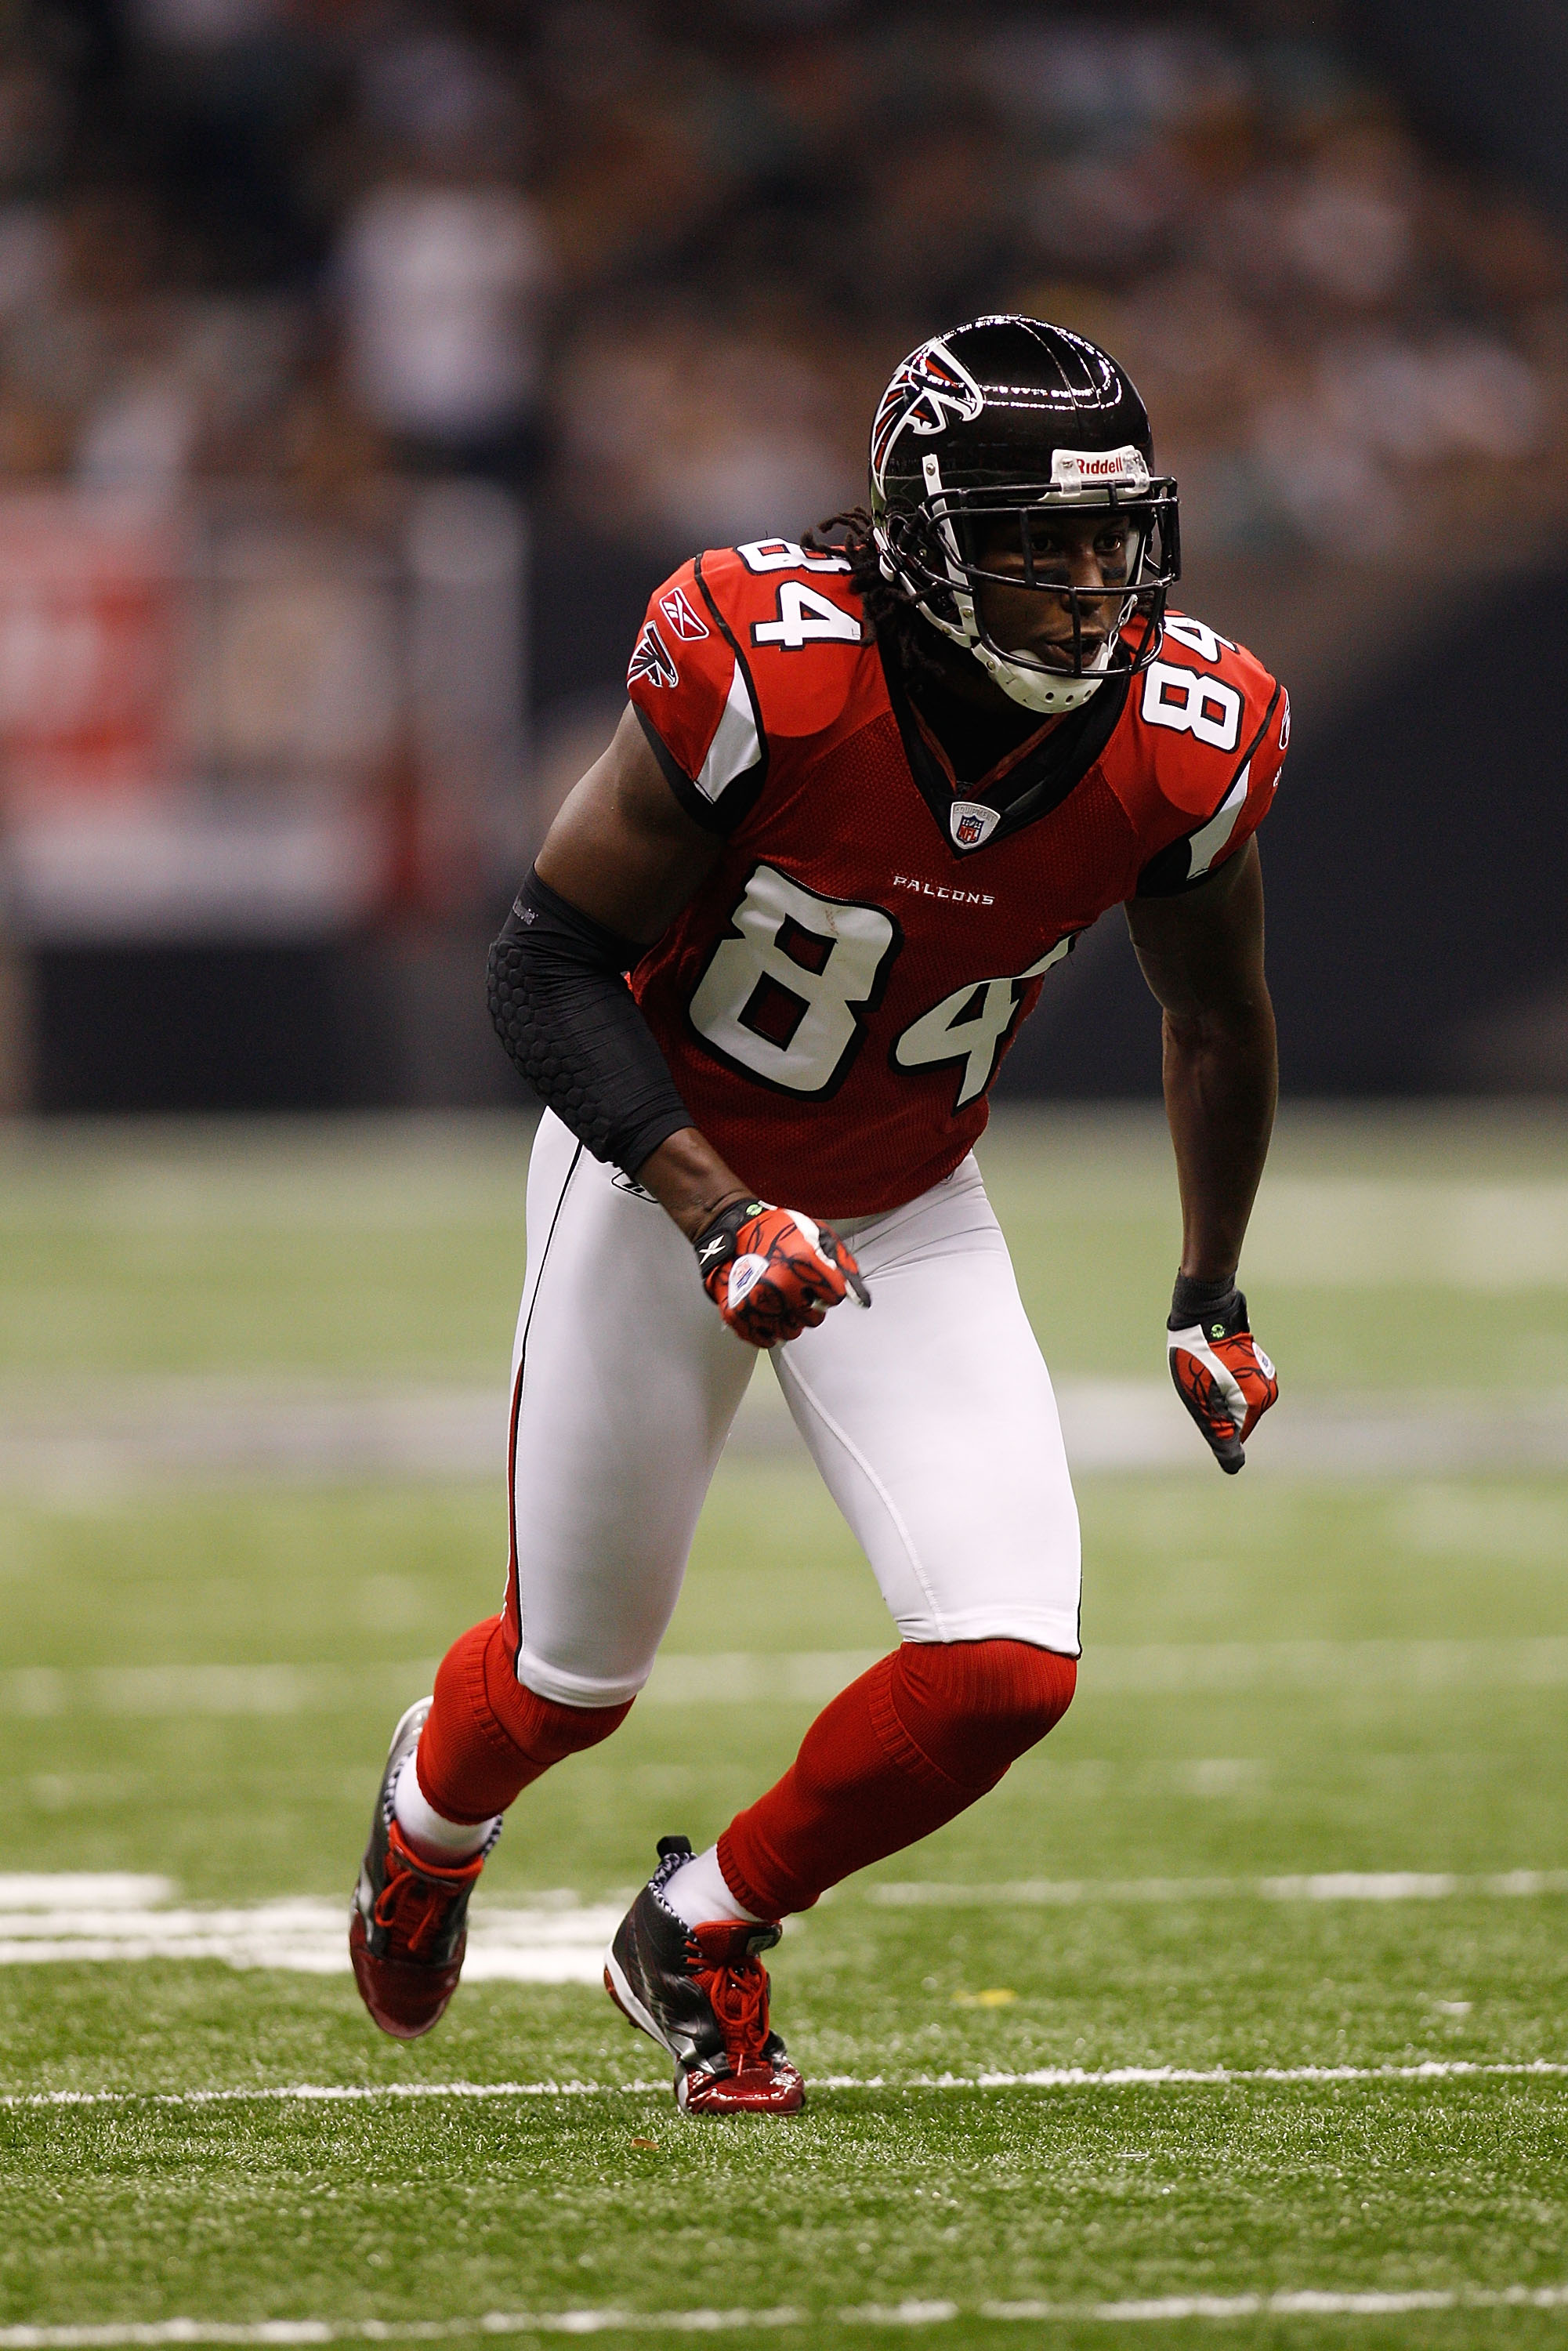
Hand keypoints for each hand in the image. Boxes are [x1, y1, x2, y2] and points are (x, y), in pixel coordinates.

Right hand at [693, 1198, 869, 1346]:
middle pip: (815, 1318)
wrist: (731, 1229)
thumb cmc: (776, 1230)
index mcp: (802, 1262)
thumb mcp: (817, 1234)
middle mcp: (780, 1285)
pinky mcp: (738, 1314)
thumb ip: (843, 1265)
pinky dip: (769, 1330)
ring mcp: (757, 1302)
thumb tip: (862, 1299)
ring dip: (791, 1319)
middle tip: (797, 1289)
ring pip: (791, 1332)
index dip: (829, 1288)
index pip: (835, 1296)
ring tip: (781, 1298)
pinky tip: (768, 1311)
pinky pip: (765, 1340)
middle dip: (811, 1305)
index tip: (818, 1280)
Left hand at [1167, 1283, 1276, 1473]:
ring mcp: (1264, 1375)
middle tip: (1201, 1380)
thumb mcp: (1201, 1401)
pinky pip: (1237, 1386)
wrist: (1205, 1310)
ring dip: (1217, 1393)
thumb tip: (1234, 1468)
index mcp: (1256, 1402)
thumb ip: (1219, 1435)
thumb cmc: (1198, 1357)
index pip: (1234, 1436)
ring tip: (1205, 1368)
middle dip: (1215, 1407)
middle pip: (1235, 1419)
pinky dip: (1221, 1380)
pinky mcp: (1256, 1364)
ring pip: (1235, 1402)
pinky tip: (1211, 1361)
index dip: (1212, 1422)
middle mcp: (1268, 1390)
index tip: (1204, 1396)